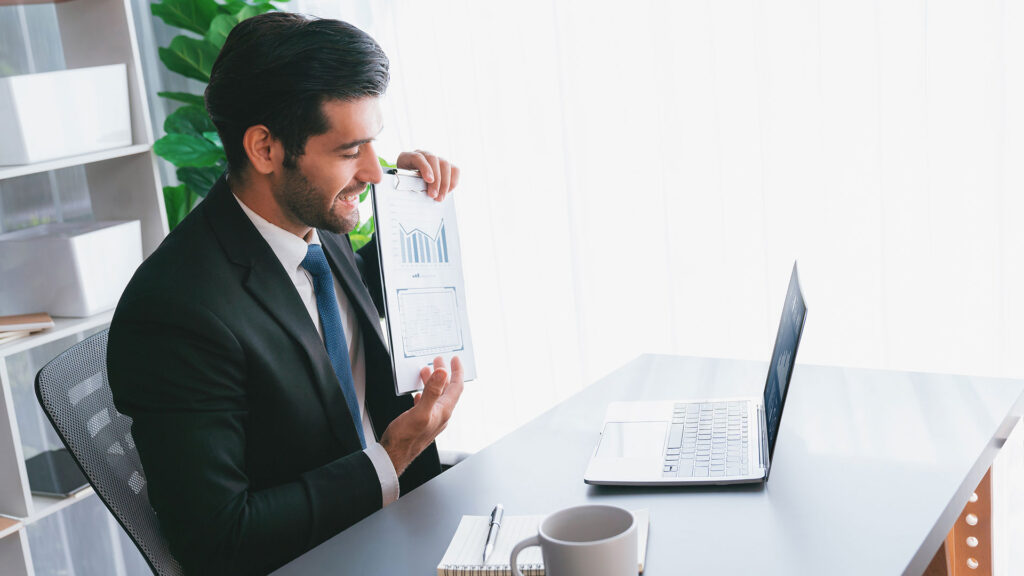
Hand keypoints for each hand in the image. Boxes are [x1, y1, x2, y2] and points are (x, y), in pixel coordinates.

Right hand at [380, 356, 463, 475]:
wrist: (393, 456)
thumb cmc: (405, 439)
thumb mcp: (420, 412)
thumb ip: (432, 391)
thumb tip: (442, 373)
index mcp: (444, 411)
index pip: (456, 387)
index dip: (457, 371)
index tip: (455, 359)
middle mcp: (441, 416)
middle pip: (447, 390)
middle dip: (444, 373)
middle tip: (439, 360)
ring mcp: (432, 420)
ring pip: (436, 396)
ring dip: (433, 382)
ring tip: (426, 370)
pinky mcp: (422, 423)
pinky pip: (427, 404)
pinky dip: (424, 394)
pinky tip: (418, 393)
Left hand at [396, 150, 460, 201]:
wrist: (409, 183)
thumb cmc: (406, 184)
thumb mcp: (404, 184)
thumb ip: (409, 185)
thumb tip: (419, 194)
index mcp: (408, 157)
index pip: (417, 157)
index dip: (425, 168)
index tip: (429, 180)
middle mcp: (423, 155)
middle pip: (433, 160)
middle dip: (436, 180)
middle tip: (433, 195)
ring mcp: (436, 159)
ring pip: (445, 164)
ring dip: (445, 183)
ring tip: (440, 197)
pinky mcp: (446, 166)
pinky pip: (455, 170)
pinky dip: (452, 182)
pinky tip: (447, 192)